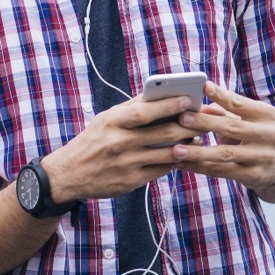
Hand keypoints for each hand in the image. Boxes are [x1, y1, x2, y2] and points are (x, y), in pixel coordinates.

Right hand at [41, 94, 200, 201]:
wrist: (69, 174)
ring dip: (187, 146)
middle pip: (162, 133)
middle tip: (205, 121)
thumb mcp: (106, 118)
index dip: (169, 105)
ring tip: (198, 139)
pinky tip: (183, 155)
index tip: (188, 100)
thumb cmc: (92, 141)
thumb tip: (159, 93)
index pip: (146, 112)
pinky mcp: (131, 182)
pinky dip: (174, 162)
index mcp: (113, 122)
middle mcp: (120, 143)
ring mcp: (127, 164)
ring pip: (166, 154)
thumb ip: (131, 107)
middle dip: (188, 126)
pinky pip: (160, 170)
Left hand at [171, 82, 274, 196]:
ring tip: (176, 150)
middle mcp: (270, 135)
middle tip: (181, 119)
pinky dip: (200, 168)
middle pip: (232, 127)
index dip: (222, 95)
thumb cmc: (252, 135)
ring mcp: (264, 157)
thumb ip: (222, 112)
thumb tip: (199, 107)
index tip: (203, 86)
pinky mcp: (255, 175)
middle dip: (204, 123)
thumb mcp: (243, 120)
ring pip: (225, 154)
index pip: (241, 103)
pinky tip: (183, 164)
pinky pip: (222, 171)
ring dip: (198, 152)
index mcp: (266, 115)